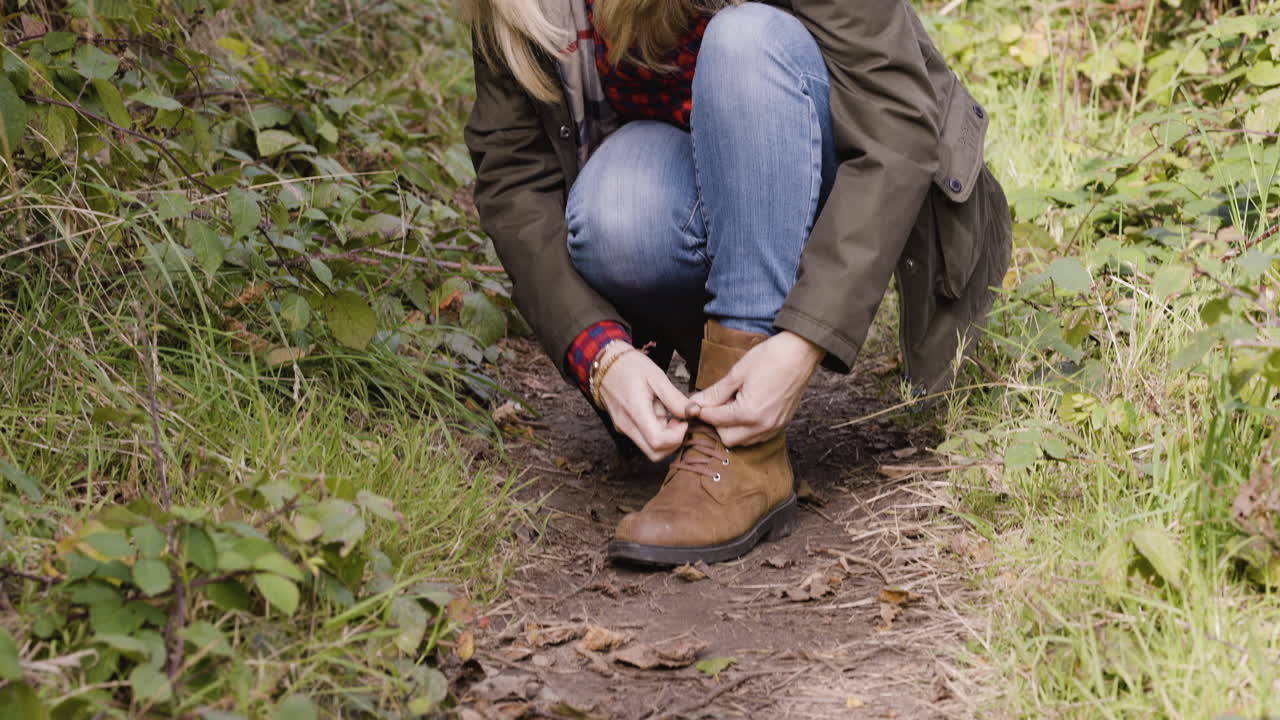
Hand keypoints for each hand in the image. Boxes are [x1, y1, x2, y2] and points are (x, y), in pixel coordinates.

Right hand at [596, 342, 690, 460]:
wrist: (605, 363)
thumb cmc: (630, 366)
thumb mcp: (657, 376)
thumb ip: (675, 398)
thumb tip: (694, 412)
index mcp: (635, 411)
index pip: (658, 442)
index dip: (677, 436)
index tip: (683, 421)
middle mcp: (626, 425)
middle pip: (655, 453)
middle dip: (673, 442)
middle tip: (678, 421)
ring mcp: (623, 428)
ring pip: (650, 449)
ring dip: (665, 437)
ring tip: (666, 412)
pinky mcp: (623, 427)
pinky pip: (643, 439)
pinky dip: (656, 432)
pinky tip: (657, 412)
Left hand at [687, 331, 823, 446]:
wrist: (800, 352)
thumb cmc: (770, 358)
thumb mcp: (737, 373)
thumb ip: (715, 392)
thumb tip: (696, 402)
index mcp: (748, 412)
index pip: (714, 420)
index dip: (702, 410)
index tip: (696, 402)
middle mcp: (762, 425)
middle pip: (727, 438)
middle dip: (717, 424)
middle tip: (716, 404)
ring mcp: (774, 426)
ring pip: (743, 441)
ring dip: (731, 428)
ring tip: (732, 404)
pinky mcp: (781, 424)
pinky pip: (757, 436)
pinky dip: (746, 428)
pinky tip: (745, 409)